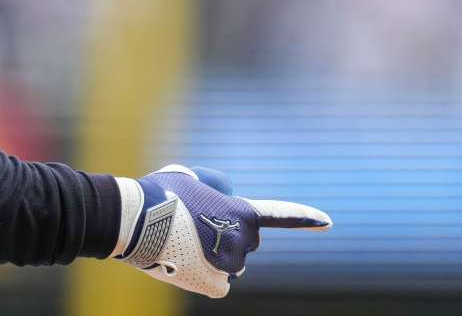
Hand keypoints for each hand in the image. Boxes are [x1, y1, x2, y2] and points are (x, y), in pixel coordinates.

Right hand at [114, 164, 330, 297]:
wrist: (133, 220)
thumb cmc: (158, 193)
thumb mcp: (190, 176)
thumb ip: (216, 186)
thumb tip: (225, 199)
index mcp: (241, 211)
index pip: (282, 215)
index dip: (306, 218)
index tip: (328, 222)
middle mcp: (243, 239)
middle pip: (246, 242)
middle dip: (228, 236)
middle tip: (195, 225)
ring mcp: (230, 264)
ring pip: (230, 264)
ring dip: (214, 256)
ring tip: (184, 242)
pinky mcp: (214, 284)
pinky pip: (219, 283)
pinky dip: (207, 276)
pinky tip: (187, 262)